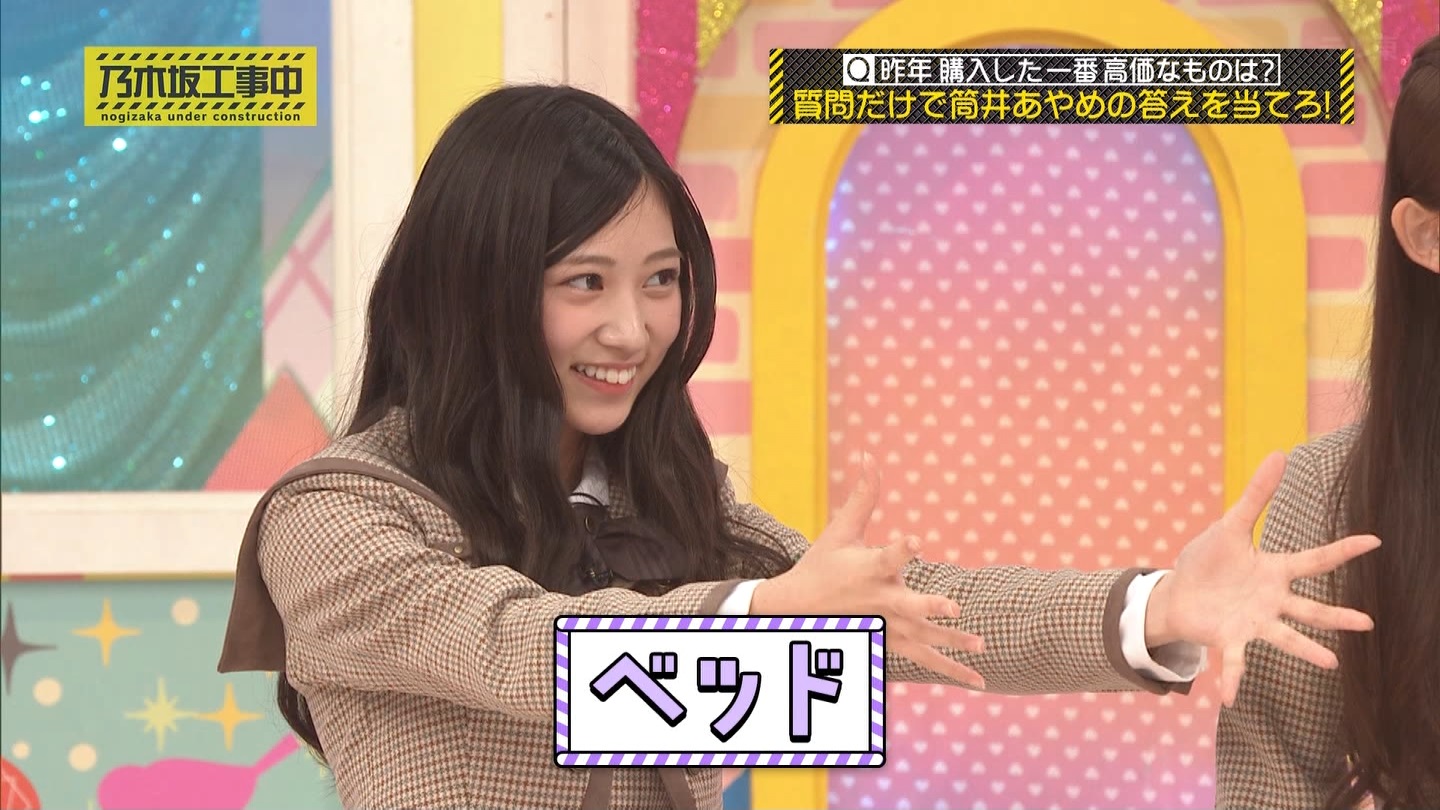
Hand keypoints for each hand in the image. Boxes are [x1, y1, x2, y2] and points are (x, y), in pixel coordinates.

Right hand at [751, 453, 987, 687]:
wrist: (799, 610)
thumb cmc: (823, 564)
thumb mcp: (841, 529)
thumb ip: (865, 496)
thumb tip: (870, 455)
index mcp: (869, 568)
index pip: (889, 555)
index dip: (903, 547)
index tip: (917, 541)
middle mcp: (880, 599)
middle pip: (908, 605)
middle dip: (930, 605)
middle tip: (954, 607)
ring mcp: (886, 626)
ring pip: (923, 638)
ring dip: (952, 644)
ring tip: (982, 645)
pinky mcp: (891, 644)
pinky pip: (924, 660)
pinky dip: (950, 672)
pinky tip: (978, 682)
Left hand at [1144, 451, 1380, 705]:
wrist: (1179, 591)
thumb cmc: (1208, 561)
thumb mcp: (1230, 526)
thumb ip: (1256, 496)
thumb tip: (1279, 454)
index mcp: (1274, 571)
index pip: (1315, 560)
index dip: (1343, 551)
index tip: (1374, 541)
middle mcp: (1271, 601)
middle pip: (1309, 609)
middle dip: (1336, 617)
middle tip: (1368, 624)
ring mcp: (1253, 623)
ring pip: (1285, 638)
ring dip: (1306, 651)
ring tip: (1330, 664)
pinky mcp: (1229, 639)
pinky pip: (1234, 662)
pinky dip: (1232, 680)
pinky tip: (1229, 699)